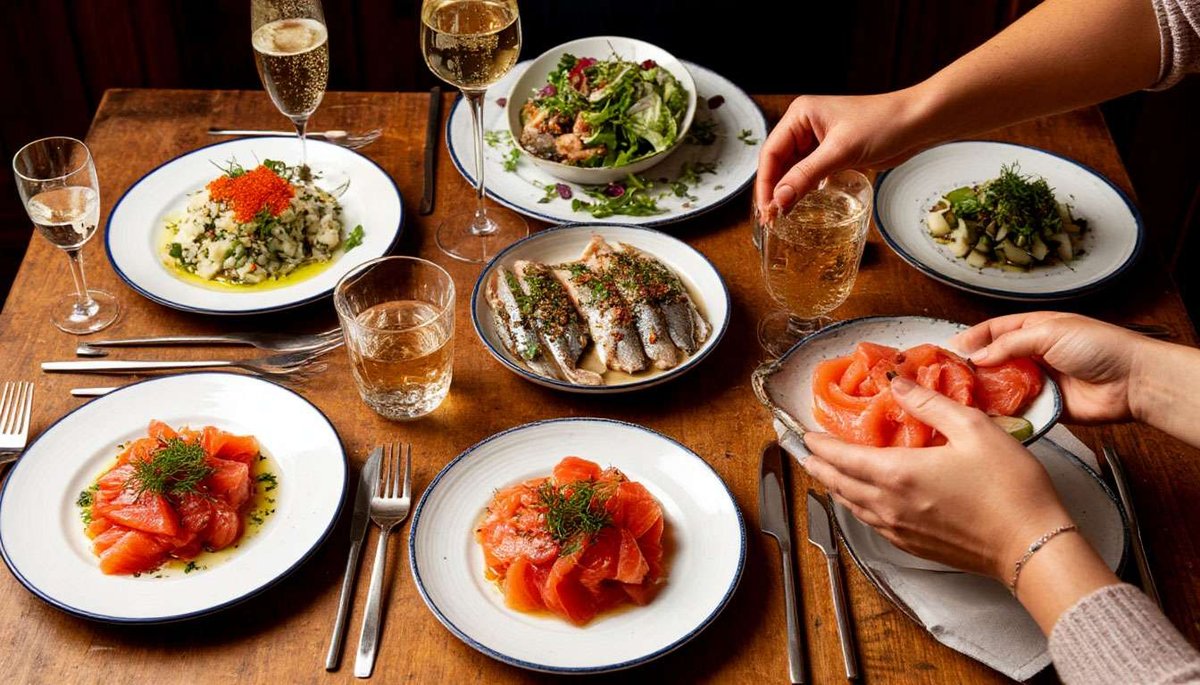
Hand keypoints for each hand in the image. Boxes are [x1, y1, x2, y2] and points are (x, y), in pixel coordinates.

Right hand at [754, 90, 932, 219]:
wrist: (918, 122)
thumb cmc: (884, 123)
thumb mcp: (840, 151)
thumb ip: (806, 176)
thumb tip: (779, 200)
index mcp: (800, 115)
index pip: (771, 152)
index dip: (765, 183)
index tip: (766, 209)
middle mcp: (805, 126)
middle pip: (778, 163)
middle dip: (774, 190)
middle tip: (771, 218)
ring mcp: (818, 140)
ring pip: (792, 171)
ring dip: (787, 192)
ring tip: (781, 216)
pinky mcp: (832, 153)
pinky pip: (809, 174)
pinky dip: (803, 189)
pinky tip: (800, 205)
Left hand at [803, 376, 1072, 579]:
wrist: (1031, 546)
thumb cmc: (1010, 488)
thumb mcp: (973, 428)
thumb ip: (930, 404)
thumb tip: (898, 384)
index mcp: (898, 473)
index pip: (841, 456)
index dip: (819, 444)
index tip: (806, 433)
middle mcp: (889, 505)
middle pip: (837, 483)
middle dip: (818, 466)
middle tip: (808, 452)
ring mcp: (899, 529)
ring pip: (850, 506)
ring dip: (835, 486)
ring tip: (829, 472)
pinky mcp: (913, 545)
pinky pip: (870, 523)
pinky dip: (857, 506)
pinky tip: (864, 500)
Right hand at [951, 312, 1152, 422]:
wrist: (1132, 381)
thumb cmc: (1099, 346)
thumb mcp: (1049, 332)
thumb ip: (1009, 344)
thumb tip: (977, 356)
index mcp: (1033, 329)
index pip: (993, 331)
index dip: (971, 339)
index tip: (950, 351)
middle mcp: (1032, 355)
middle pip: (993, 361)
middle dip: (972, 370)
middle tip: (950, 379)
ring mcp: (1038, 382)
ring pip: (1001, 388)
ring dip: (985, 393)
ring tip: (963, 399)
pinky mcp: (1044, 407)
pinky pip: (1018, 411)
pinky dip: (1003, 414)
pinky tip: (987, 415)